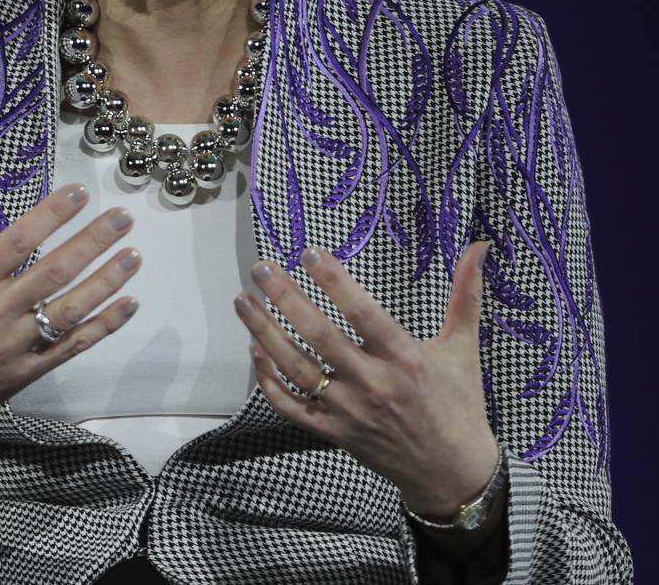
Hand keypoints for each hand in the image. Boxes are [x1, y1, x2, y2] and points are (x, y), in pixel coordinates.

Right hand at [0, 178, 139, 461]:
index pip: (17, 240)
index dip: (50, 214)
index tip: (80, 192)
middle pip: (52, 271)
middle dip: (91, 241)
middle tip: (123, 218)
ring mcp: (14, 345)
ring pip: (69, 309)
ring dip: (105, 281)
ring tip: (133, 255)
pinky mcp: (28, 372)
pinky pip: (72, 347)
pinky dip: (103, 326)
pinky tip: (129, 303)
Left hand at [234, 240, 497, 518]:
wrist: (454, 474)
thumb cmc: (459, 403)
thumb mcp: (464, 347)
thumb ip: (466, 294)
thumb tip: (478, 247)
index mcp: (406, 359)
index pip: (363, 313)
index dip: (334, 282)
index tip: (307, 252)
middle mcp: (374, 384)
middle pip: (320, 337)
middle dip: (286, 299)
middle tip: (261, 268)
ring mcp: (350, 412)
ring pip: (298, 369)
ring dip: (265, 333)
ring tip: (243, 301)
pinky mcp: (335, 434)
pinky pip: (293, 408)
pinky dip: (269, 382)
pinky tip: (254, 351)